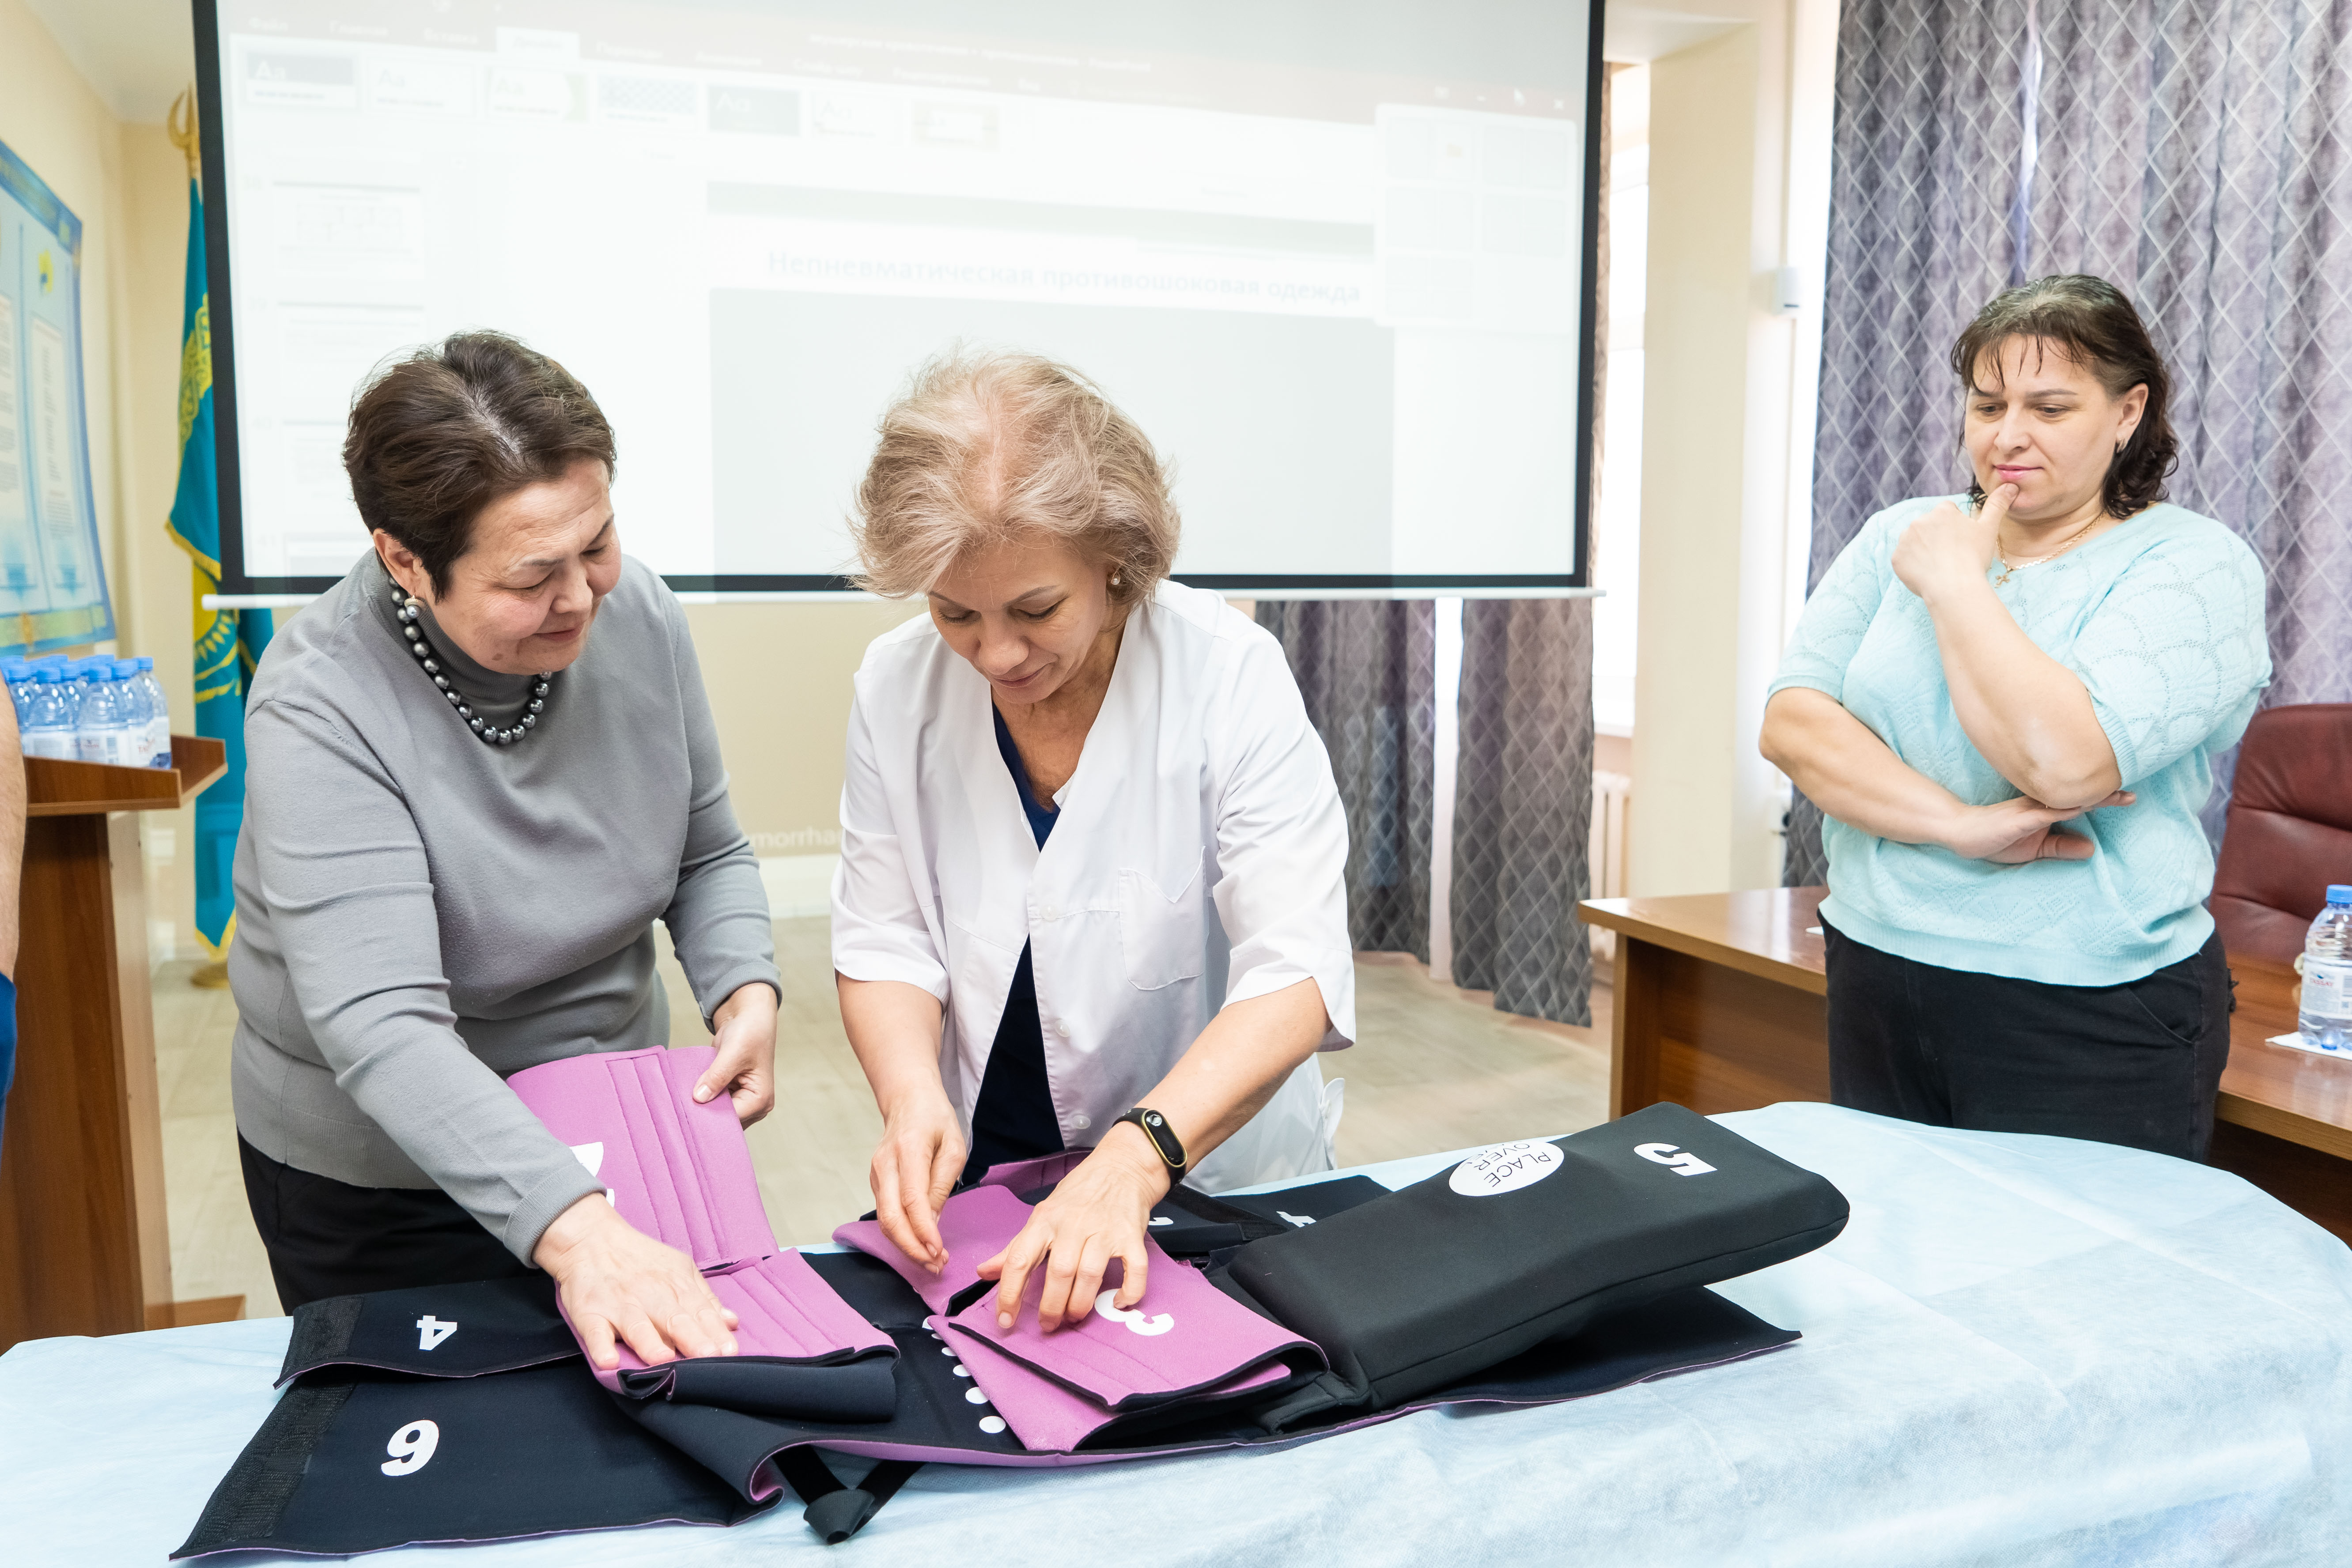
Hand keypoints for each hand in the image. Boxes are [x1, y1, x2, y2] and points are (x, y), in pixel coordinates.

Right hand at [534, 1193, 739, 1370]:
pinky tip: (608, 1361)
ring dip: (650, 1344)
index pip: (701, 1311)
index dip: (715, 1332)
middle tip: (709, 1357)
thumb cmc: (641, 1260)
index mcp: (675, 1285)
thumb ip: (704, 1298)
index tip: (731, 1351)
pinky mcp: (589, 1313)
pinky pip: (594, 1331)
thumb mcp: (679, 1269)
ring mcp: (619, 1305)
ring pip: (637, 1326)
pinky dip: (600, 1346)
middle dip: (693, 1339)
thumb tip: (732, 1323)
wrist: (591, 1239)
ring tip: (664, 1360)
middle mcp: (650, 1295)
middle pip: (675, 1319)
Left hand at [694, 982, 777, 1125]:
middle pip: (724, 1119)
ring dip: (702, 1104)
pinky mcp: (729, 1091)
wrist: (748, 1016)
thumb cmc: (750, 1031)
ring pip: (716, 1112)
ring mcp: (740, 1099)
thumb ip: (717, 1077)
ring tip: (684, 1098)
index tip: (689, 1110)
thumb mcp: (733, 1053)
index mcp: (760, 1099)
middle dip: (705, 1112)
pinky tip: (689, 1092)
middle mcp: (753, 1104)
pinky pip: (712, 1101)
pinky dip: (702, 1097)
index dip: (710, 1115)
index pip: (732, 1119)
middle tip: (682, 1106)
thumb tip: (699, 1098)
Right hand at [869, 1090, 965, 1274]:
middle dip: (912, 1248)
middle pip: (890, 1217)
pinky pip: (885, 1214)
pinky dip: (900, 1234)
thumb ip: (942, 1184)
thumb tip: (931, 1223)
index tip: (939, 1252)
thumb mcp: (953, 1146)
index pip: (911, 1199)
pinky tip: (919, 1245)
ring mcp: (876, 1174)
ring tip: (931, 1262)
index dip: (923, 1231)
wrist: (907, 1100)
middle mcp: (885, 1165)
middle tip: (936, 1266)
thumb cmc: (935, 1119)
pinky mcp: (875, 1182)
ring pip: (884, 1220)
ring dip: (906, 1246)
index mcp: (908, 1151)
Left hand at [976, 1125, 1169, 1332]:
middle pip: (1058, 1272)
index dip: (1009, 1294)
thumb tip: (984, 1272)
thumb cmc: (1078, 1195)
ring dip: (1080, 1304)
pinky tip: (1118, 1302)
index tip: (1005, 1320)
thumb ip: (1016, 1247)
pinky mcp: (1131, 1236)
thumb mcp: (1042, 1215)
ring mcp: (1104, 1230)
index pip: (1019, 1259)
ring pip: (1090, 1274)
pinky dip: (1129, 1291)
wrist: (1121, 1167)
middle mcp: (1073, 1225)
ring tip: (1074, 1317)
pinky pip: (1133, 1269)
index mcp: (1044, 1221)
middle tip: (1048, 1325)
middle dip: (1051, 1307)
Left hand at [1892, 486, 2011, 605]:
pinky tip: (1928, 574)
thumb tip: (2010, 487)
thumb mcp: (1989, 528)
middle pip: (1929, 526)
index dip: (1956, 527)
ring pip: (1915, 542)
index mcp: (1942, 511)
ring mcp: (1905, 539)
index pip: (1947, 512)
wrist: (1954, 587)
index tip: (1962, 542)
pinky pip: (1904, 559)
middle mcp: (1920, 520)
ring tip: (1940, 565)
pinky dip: (1913, 566)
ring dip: (1924, 550)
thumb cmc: (1974, 557)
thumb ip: (1997, 505)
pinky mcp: (1896, 558)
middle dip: (1938, 537)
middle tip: (1952, 555)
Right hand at [1941, 790, 2134, 861]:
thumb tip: (2091, 849)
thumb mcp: (2035, 849)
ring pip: (2064, 801)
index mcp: (2044, 810)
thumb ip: (2061, 847)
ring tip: (2116, 796)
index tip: (2128, 797)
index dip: (2102, 799)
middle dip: (2105, 795)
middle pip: (2077, 797)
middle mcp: (2039, 805)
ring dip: (2091, 798)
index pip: (2078, 802)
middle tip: (2132, 795)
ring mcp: (2028, 810)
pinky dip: (2062, 810)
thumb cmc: (1995, 838)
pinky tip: (2079, 807)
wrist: (1959, 832)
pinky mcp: (2017, 820)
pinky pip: (2043, 814)